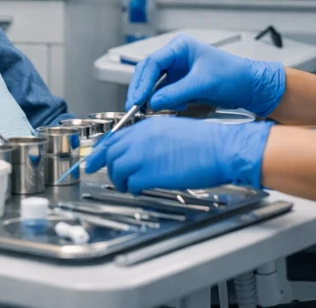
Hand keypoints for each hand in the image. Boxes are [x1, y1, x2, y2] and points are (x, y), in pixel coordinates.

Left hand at [83, 118, 272, 192]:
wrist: (220, 148)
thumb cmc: (205, 142)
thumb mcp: (172, 130)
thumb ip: (151, 138)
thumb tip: (139, 151)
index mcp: (147, 126)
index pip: (113, 137)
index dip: (100, 150)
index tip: (95, 157)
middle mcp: (141, 138)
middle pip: (109, 153)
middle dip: (103, 166)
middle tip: (99, 173)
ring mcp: (144, 155)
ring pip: (116, 170)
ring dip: (118, 180)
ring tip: (126, 185)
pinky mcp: (151, 173)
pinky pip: (130, 183)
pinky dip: (131, 188)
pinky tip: (139, 189)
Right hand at [126, 33, 285, 116]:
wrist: (251, 88)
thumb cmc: (234, 75)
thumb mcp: (202, 84)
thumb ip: (175, 93)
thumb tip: (152, 102)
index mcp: (180, 47)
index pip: (152, 63)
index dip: (142, 81)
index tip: (137, 98)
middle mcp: (176, 57)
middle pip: (149, 73)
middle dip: (143, 91)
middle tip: (135, 107)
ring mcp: (178, 71)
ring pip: (156, 85)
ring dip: (156, 98)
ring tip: (160, 108)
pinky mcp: (182, 85)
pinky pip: (166, 94)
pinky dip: (167, 102)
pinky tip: (178, 106)